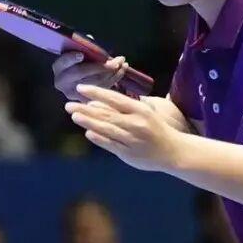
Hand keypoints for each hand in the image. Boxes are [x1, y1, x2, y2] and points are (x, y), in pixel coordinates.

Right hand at [52, 52, 129, 101]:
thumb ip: (82, 46)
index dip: (71, 59)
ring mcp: (74, 93)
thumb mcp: (76, 51)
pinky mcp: (85, 100)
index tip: (81, 54)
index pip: (63, 62)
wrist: (74, 79)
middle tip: (116, 60)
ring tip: (122, 63)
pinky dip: (114, 79)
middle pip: (82, 73)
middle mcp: (63, 83)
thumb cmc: (77, 61)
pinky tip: (122, 70)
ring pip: (95, 82)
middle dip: (101, 66)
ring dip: (112, 72)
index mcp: (58, 68)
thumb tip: (91, 40)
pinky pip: (102, 89)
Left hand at [65, 84, 183, 171]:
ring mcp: (132, 140)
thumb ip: (123, 107)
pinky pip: (111, 145)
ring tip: (75, 115)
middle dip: (86, 109)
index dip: (96, 93)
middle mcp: (135, 124)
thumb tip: (95, 102)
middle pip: (107, 114)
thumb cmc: (156, 128)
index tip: (81, 88)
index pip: (114, 98)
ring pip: (107, 129)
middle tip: (69, 104)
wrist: (173, 152)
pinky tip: (88, 133)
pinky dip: (99, 138)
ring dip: (89, 122)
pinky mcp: (129, 154)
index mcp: (140, 110)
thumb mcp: (145, 111)